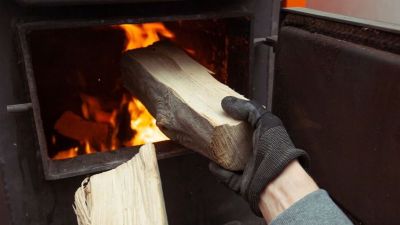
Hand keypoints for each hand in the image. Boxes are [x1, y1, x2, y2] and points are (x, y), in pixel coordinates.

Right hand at [209, 96, 308, 215]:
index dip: (241, 120)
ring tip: (211, 145)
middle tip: (215, 128)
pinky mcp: (243, 184)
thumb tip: (227, 102)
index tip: (227, 112)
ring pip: (233, 161)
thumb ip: (249, 109)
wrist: (277, 181)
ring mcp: (252, 171)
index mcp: (268, 139)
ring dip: (222, 155)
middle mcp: (261, 155)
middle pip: (241, 144)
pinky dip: (218, 172)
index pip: (253, 126)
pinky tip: (211, 164)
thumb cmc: (277, 150)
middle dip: (229, 137)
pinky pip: (227, 178)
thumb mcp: (265, 121)